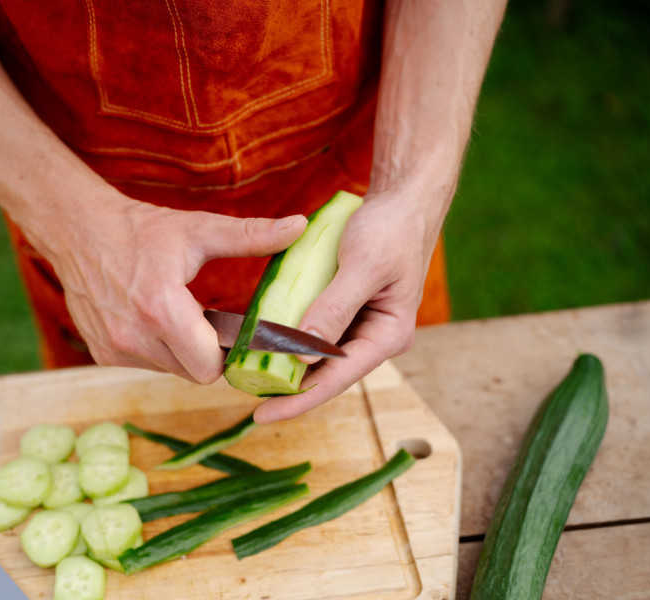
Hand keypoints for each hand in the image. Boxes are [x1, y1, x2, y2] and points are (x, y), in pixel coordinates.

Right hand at [38, 189, 306, 383]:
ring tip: (182, 316)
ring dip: (183, 352)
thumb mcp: (199, 230)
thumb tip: (300, 226)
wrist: (78, 230)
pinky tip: (155, 320)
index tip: (236, 332)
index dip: (229, 354)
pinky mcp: (101, 354)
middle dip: (209, 354)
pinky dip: (158, 350)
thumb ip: (251, 235)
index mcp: (160, 308)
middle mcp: (133, 336)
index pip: (210, 367)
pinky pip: (146, 365)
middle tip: (212, 322)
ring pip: (171, 371)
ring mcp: (114, 349)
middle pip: (194, 373)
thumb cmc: (142, 229)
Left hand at [253, 189, 438, 422]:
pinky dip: (291, 336)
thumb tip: (302, 355)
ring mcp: (360, 324)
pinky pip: (315, 330)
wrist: (403, 200)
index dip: (299, 399)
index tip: (262, 415)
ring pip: (318, 354)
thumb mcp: (362, 266)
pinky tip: (264, 342)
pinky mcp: (346, 308)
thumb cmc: (390, 229)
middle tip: (246, 399)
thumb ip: (333, 308)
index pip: (338, 378)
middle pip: (327, 373)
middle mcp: (375, 337)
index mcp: (389, 334)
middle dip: (290, 387)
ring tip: (249, 378)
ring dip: (288, 364)